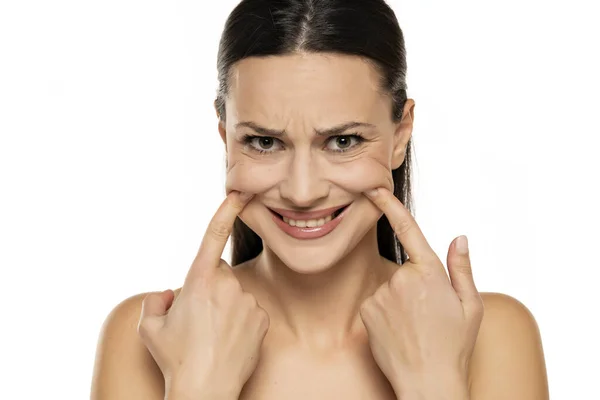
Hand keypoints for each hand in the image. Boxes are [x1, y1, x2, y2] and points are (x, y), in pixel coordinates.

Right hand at [137, 191, 269, 398]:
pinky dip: (240, 321)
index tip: (240, 192)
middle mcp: (227, 285)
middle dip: (208, 290)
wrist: (205, 390)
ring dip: (225, 308)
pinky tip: (229, 340)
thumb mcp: (150, 327)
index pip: (214, 235)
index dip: (226, 209)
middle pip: (218, 276)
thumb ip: (156, 300)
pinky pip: (249, 311)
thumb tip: (170, 294)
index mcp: (199, 280)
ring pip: (234, 295)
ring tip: (212, 336)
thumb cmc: (175, 358)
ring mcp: (248, 301)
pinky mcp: (262, 318)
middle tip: (197, 321)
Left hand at [359, 188, 482, 398]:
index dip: (389, 204)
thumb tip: (459, 239)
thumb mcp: (471, 306)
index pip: (408, 229)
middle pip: (405, 271)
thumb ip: (461, 268)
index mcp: (430, 272)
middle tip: (427, 316)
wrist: (428, 382)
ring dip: (399, 302)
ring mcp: (382, 294)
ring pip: (389, 288)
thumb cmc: (454, 347)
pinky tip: (398, 331)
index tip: (373, 188)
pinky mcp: (367, 310)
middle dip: (415, 286)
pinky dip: (385, 313)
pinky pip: (376, 303)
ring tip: (414, 327)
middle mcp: (402, 278)